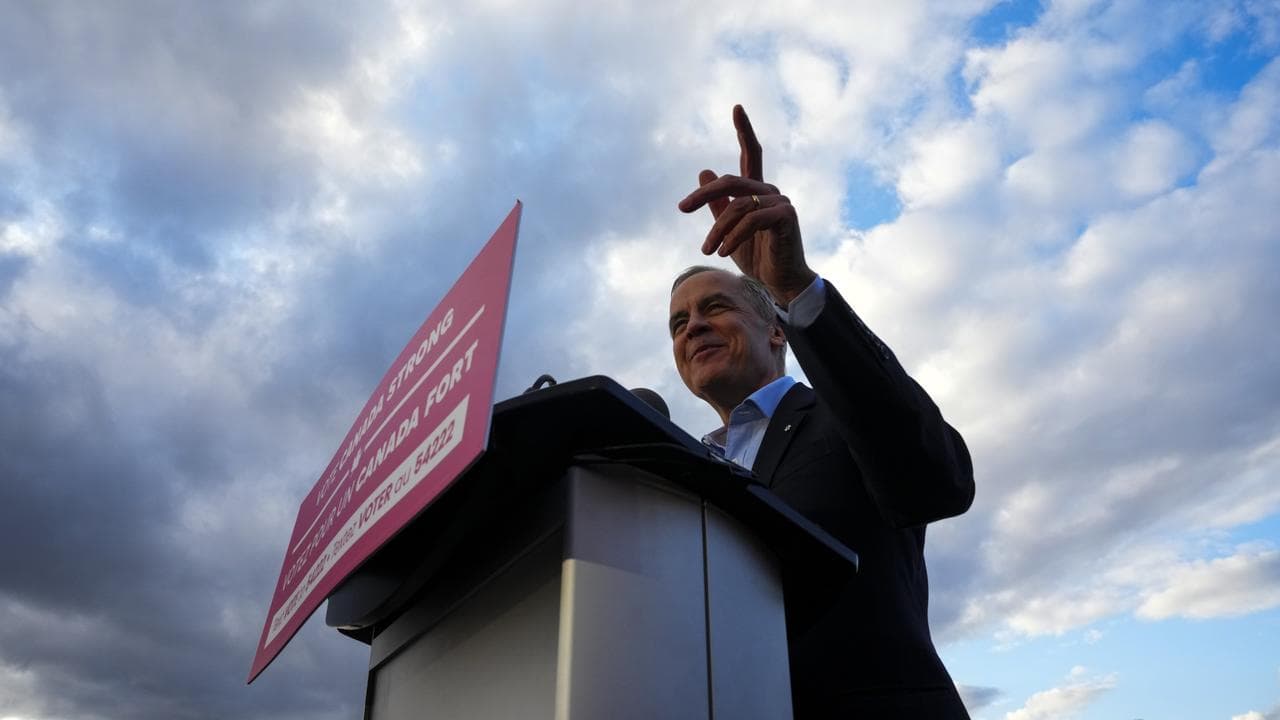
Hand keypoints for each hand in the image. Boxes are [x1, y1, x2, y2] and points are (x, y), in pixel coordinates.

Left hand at [678, 105, 815, 305]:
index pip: (752, 154)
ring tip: (708, 250)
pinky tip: (724, 252)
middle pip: (731, 181)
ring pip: (738, 205)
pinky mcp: (786, 217)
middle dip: (704, 194)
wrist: (780, 283)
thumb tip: (704, 170)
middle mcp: (771, 191)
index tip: (737, 107)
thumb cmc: (757, 258)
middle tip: (682, 208)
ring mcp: (781, 202)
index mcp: (758, 191)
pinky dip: (733, 236)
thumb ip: (718, 204)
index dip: (744, 130)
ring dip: (717, 230)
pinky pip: (752, 219)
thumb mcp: (728, 231)